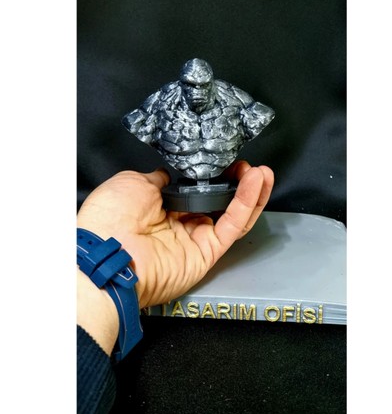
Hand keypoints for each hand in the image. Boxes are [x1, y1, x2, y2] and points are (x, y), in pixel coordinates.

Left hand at [77, 160, 273, 308]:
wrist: (107, 251)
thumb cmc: (110, 218)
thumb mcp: (134, 182)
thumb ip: (159, 178)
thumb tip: (168, 173)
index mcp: (160, 208)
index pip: (197, 190)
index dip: (214, 175)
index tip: (226, 160)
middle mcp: (180, 225)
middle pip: (219, 203)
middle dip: (237, 183)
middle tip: (248, 165)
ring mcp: (195, 240)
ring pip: (232, 215)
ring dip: (250, 193)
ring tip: (262, 173)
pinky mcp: (207, 253)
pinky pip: (232, 226)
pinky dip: (246, 204)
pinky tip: (255, 183)